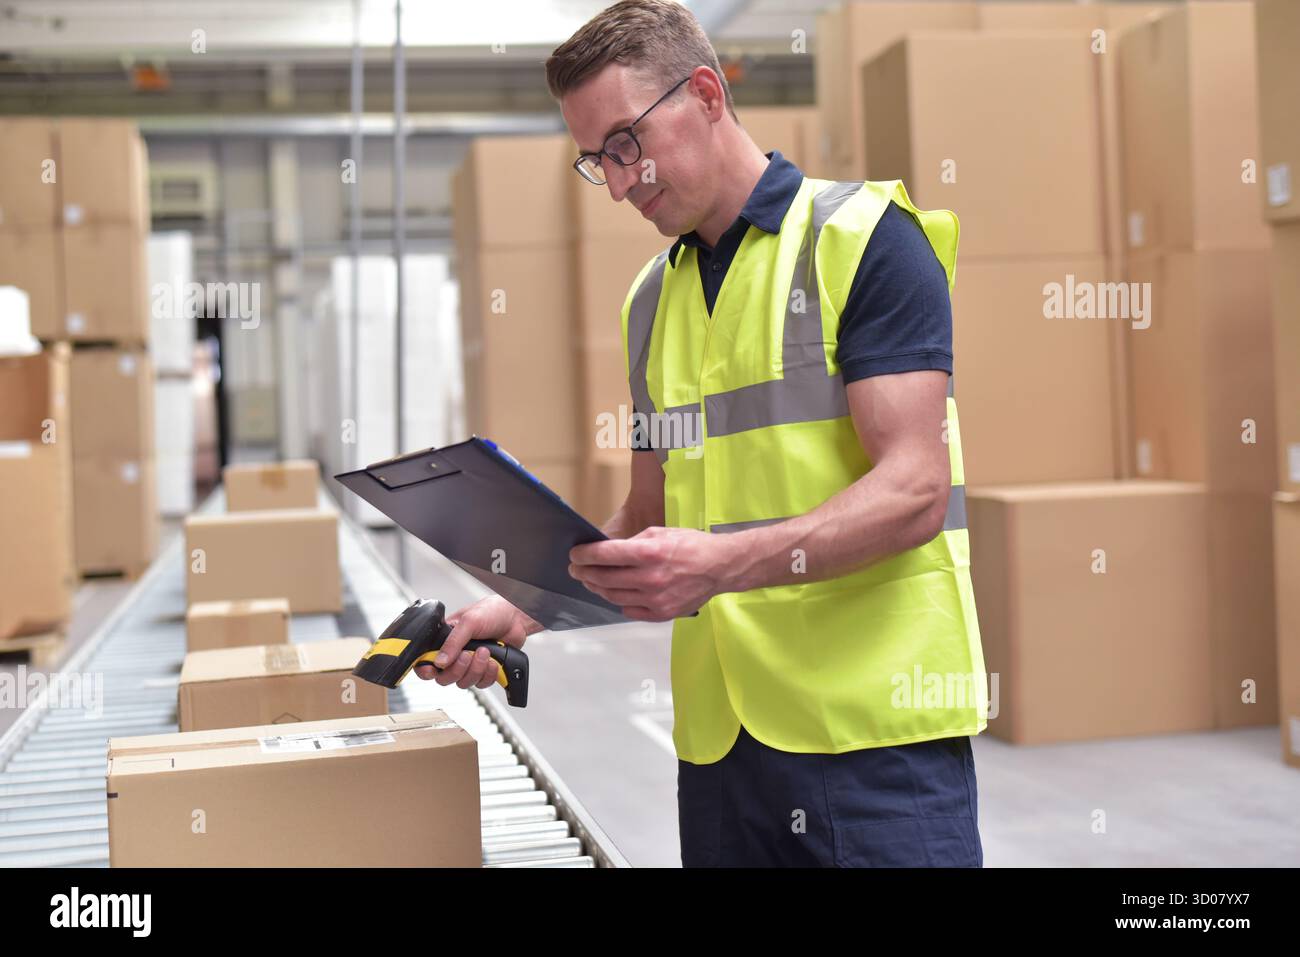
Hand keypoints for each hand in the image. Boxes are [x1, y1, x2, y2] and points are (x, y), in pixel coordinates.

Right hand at [414, 595, 538, 688]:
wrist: (516, 618)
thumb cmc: (492, 611)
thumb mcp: (469, 621)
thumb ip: (453, 641)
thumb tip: (439, 661)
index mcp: (445, 640)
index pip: (426, 661)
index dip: (426, 670)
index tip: (432, 670)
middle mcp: (455, 654)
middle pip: (445, 678)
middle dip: (458, 669)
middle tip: (468, 655)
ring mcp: (470, 664)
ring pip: (463, 683)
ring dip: (476, 670)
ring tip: (485, 652)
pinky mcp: (484, 670)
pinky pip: (481, 683)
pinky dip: (488, 674)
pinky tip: (494, 661)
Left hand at [568, 525, 734, 621]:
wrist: (720, 567)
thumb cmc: (691, 545)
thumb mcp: (660, 532)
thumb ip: (633, 542)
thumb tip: (607, 550)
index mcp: (649, 553)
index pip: (604, 555)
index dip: (584, 555)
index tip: (574, 555)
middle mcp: (650, 578)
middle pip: (604, 578)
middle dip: (584, 572)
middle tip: (576, 569)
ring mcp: (655, 599)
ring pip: (613, 596)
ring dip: (597, 588)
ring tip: (591, 580)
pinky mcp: (661, 614)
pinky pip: (629, 610)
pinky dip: (618, 601)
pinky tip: (614, 593)